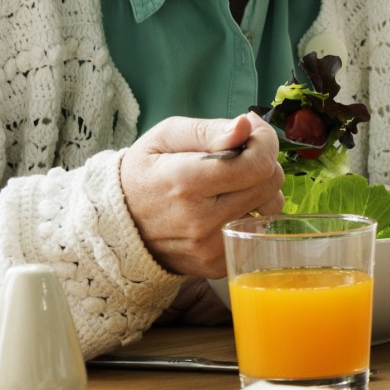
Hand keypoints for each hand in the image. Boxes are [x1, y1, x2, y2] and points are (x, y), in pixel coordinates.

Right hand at [118, 112, 282, 277]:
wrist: (117, 226)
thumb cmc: (145, 173)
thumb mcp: (166, 137)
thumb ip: (209, 131)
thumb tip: (246, 126)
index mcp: (185, 182)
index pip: (257, 164)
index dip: (265, 142)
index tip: (253, 134)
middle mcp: (200, 220)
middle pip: (270, 183)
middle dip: (263, 162)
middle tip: (241, 156)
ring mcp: (210, 247)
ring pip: (271, 208)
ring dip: (261, 190)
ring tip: (231, 184)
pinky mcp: (218, 264)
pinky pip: (258, 231)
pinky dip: (250, 214)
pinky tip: (225, 207)